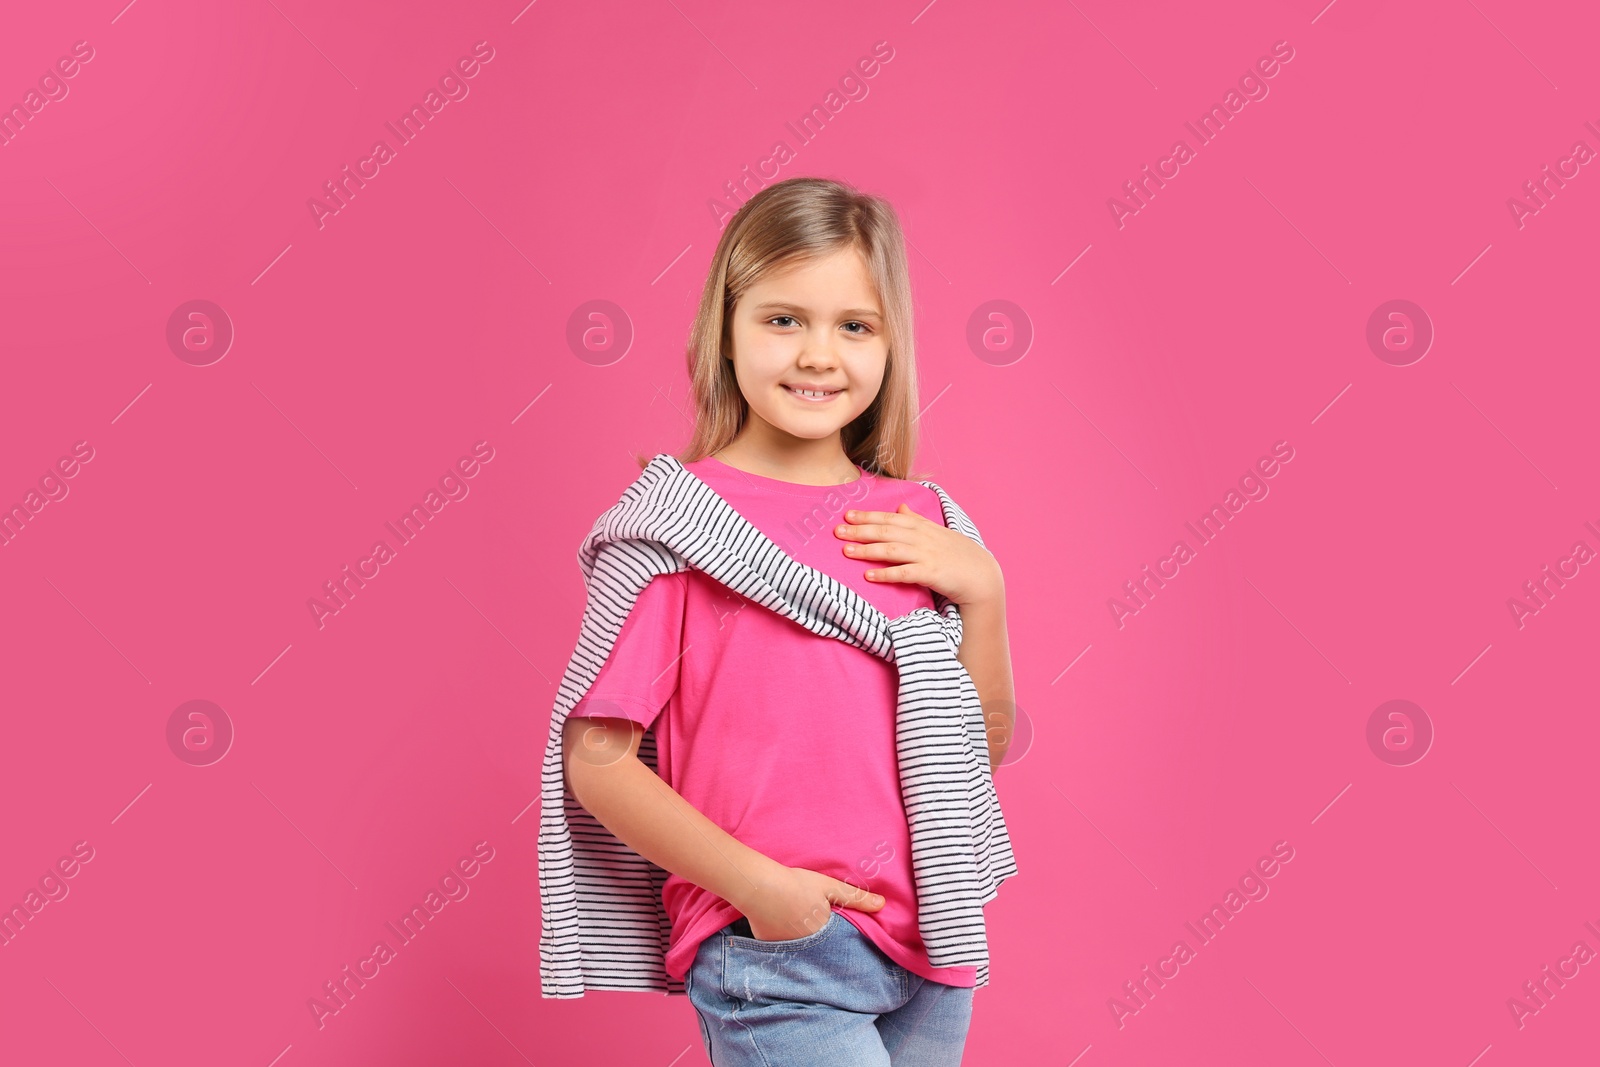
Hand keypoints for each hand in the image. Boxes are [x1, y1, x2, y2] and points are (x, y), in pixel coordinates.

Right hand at [736, 866, 883, 941]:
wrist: (759, 887)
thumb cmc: (796, 884)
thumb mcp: (829, 887)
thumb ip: (856, 898)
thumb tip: (882, 904)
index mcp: (825, 934)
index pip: (838, 942)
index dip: (841, 937)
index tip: (842, 935)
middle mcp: (808, 948)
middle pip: (820, 949)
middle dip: (823, 945)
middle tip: (817, 929)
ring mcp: (787, 950)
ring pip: (801, 949)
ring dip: (803, 944)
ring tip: (800, 930)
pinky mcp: (770, 947)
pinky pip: (782, 948)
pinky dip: (784, 942)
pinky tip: (782, 929)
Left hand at [836, 504, 1003, 607]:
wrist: (982, 576)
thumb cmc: (958, 554)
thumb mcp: (938, 532)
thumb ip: (917, 520)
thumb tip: (901, 507)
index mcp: (922, 527)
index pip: (890, 519)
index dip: (868, 516)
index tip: (847, 515)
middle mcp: (922, 538)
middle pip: (886, 532)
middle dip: (860, 530)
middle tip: (837, 531)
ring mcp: (927, 555)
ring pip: (891, 550)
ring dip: (867, 550)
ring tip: (846, 551)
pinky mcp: (931, 574)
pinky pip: (904, 573)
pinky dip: (886, 574)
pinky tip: (869, 576)